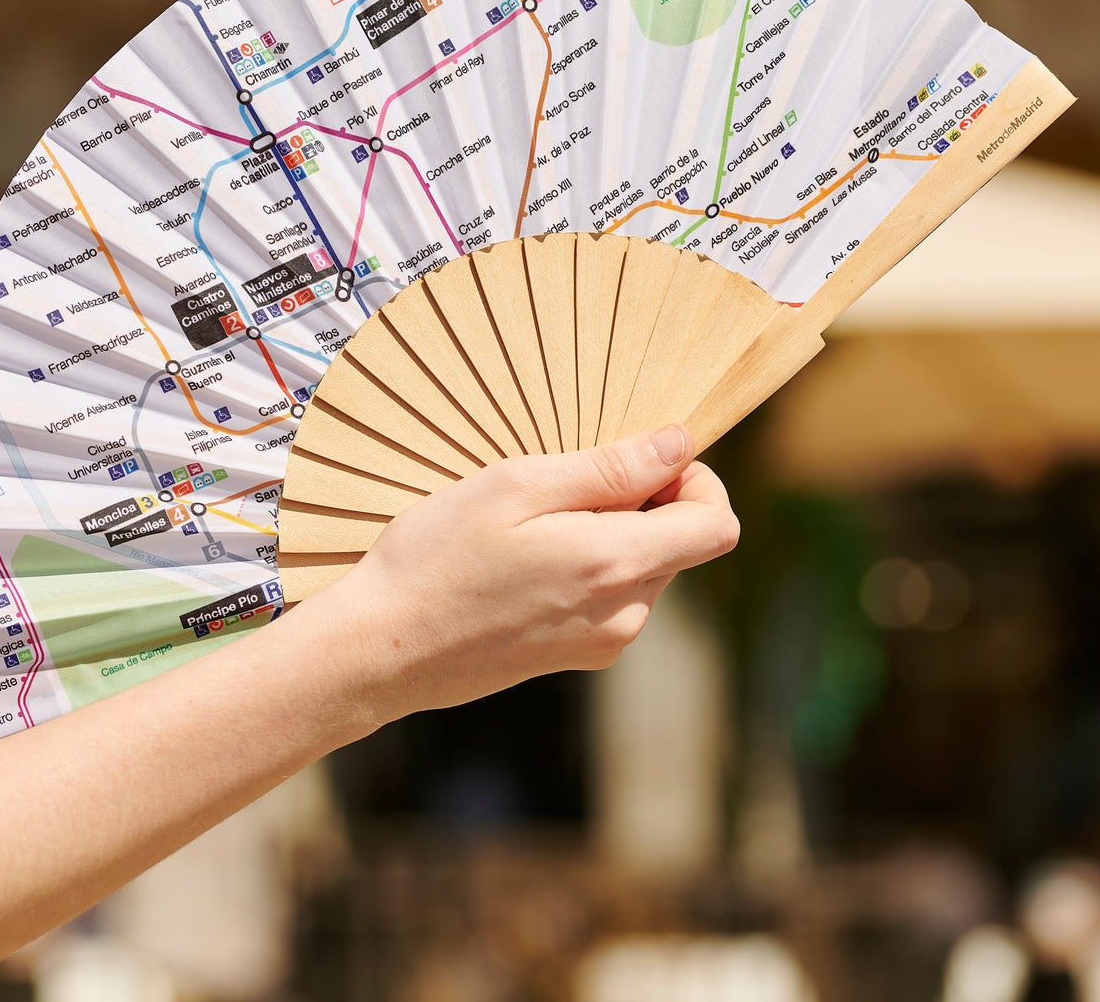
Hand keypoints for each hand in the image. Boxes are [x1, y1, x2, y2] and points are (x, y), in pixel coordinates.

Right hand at [300, 424, 738, 721]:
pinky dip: (586, 564)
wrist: (382, 648)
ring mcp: (603, 642)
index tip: (638, 459)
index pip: (718, 524)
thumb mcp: (516, 486)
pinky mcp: (577, 656)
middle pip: (681, 542)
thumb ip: (610, 468)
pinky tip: (522, 560)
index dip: (693, 479)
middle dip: (642, 502)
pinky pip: (612, 596)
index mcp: (617, 564)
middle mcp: (625, 614)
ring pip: (644, 567)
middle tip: (560, 486)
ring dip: (609, 532)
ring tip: (530, 525)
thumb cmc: (438, 557)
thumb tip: (681, 443)